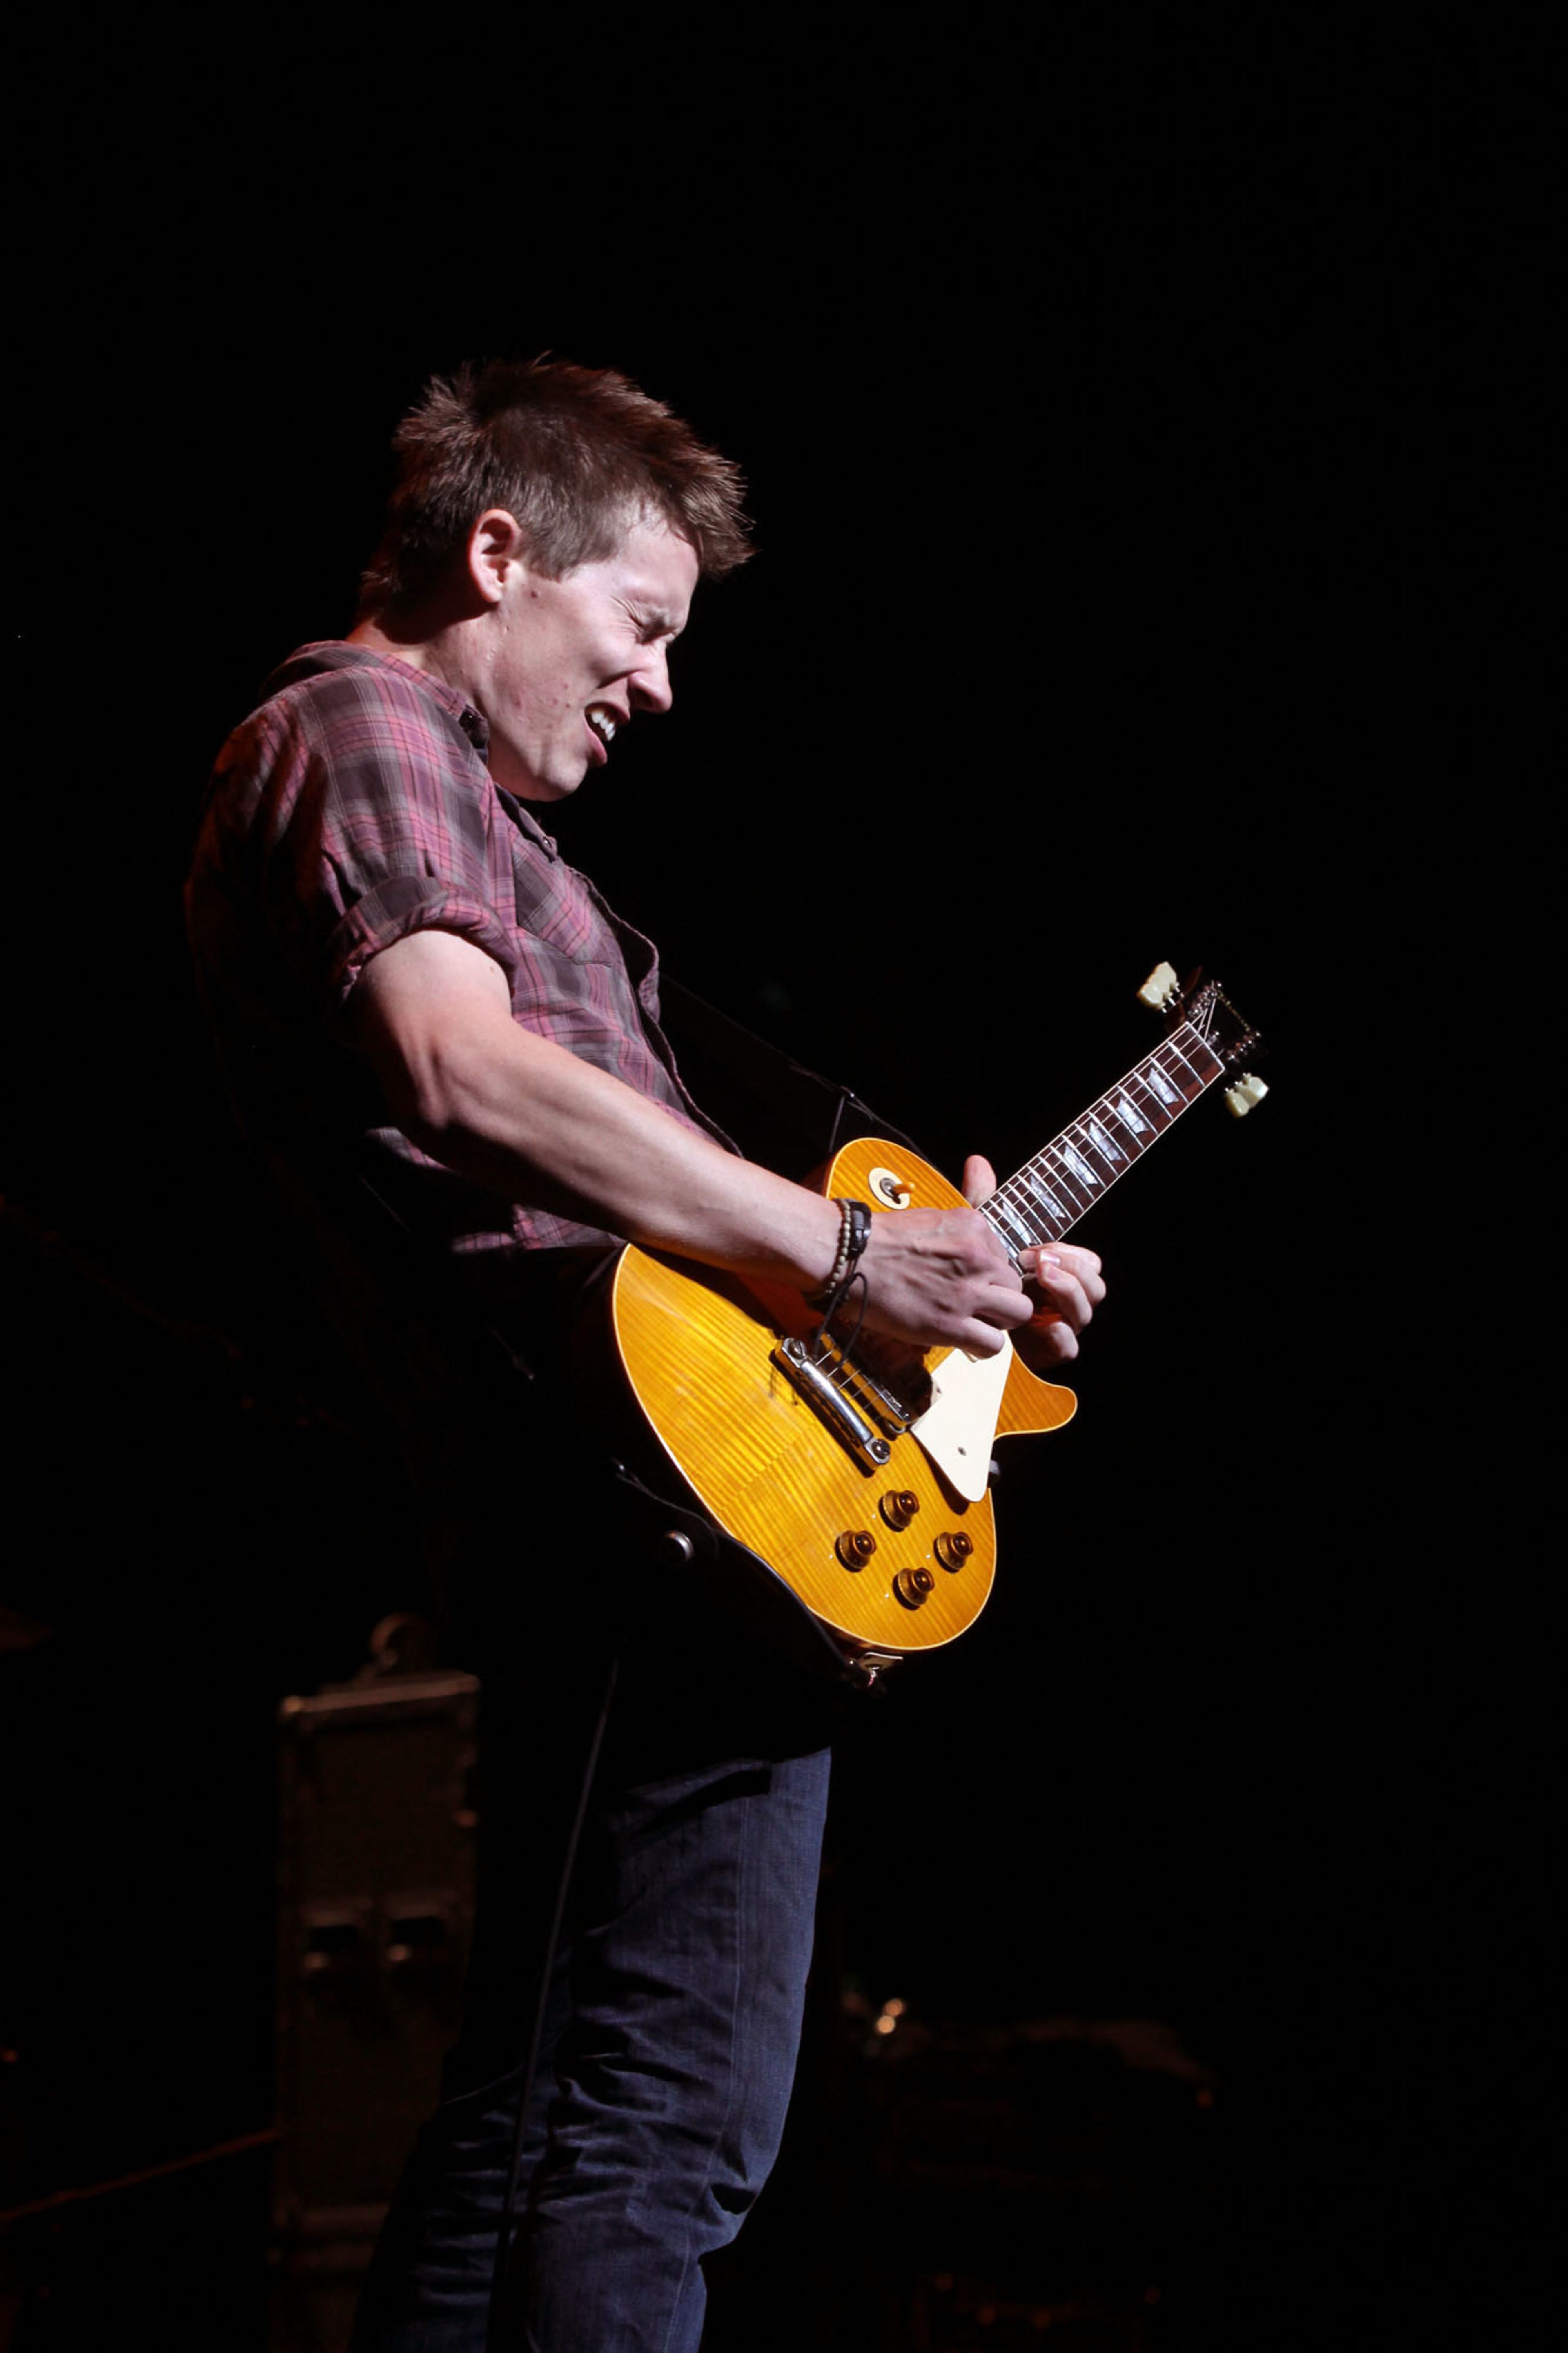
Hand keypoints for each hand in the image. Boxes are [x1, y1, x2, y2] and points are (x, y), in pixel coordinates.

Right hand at [855, 1197, 1032, 1357]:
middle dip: (1000, 1297)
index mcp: (974, 1226)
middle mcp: (978, 1256)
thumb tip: (980, 1214)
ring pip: (1016, 1314)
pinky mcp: (951, 1323)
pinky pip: (994, 1344)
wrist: (849, 1258)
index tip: (969, 1279)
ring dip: (998, 1321)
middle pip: (1016, 1286)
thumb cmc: (881, 1240)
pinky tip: (964, 1337)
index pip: (1005, 1256)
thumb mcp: (931, 1217)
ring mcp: (967, 1291)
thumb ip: (962, 1226)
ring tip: (973, 1321)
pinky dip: (983, 1344)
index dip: (989, 1273)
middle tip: (976, 1304)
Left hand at [961, 1155, 1105, 1367]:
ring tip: (1040, 1280)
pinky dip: (1059, 1336)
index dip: (1070, 1253)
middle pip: (1096, 1287)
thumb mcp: (972, 1237)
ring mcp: (1055, 1325)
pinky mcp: (1041, 1351)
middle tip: (1038, 1261)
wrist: (944, 1314)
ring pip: (1084, 1315)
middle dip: (1072, 1271)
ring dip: (1067, 1295)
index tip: (1038, 1247)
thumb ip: (981, 1202)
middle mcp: (1061, 1300)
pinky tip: (1043, 1323)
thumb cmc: (961, 1274)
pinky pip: (1067, 1348)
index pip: (1088, 1261)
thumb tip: (977, 1163)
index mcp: (1056, 1273)